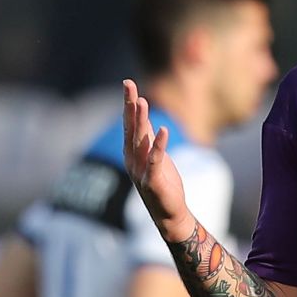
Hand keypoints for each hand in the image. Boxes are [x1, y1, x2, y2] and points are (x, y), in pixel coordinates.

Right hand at [122, 79, 193, 238]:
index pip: (129, 123)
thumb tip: (143, 116)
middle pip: (131, 127)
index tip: (128, 83)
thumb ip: (148, 137)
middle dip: (130, 105)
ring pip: (140, 141)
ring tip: (142, 101)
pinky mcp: (153, 180)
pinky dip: (159, 145)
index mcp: (132, 152)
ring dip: (141, 121)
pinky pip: (156, 159)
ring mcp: (140, 170)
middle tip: (129, 85)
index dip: (128, 103)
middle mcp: (133, 158)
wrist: (168, 213)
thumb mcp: (153, 155)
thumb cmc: (162, 183)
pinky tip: (163, 130)